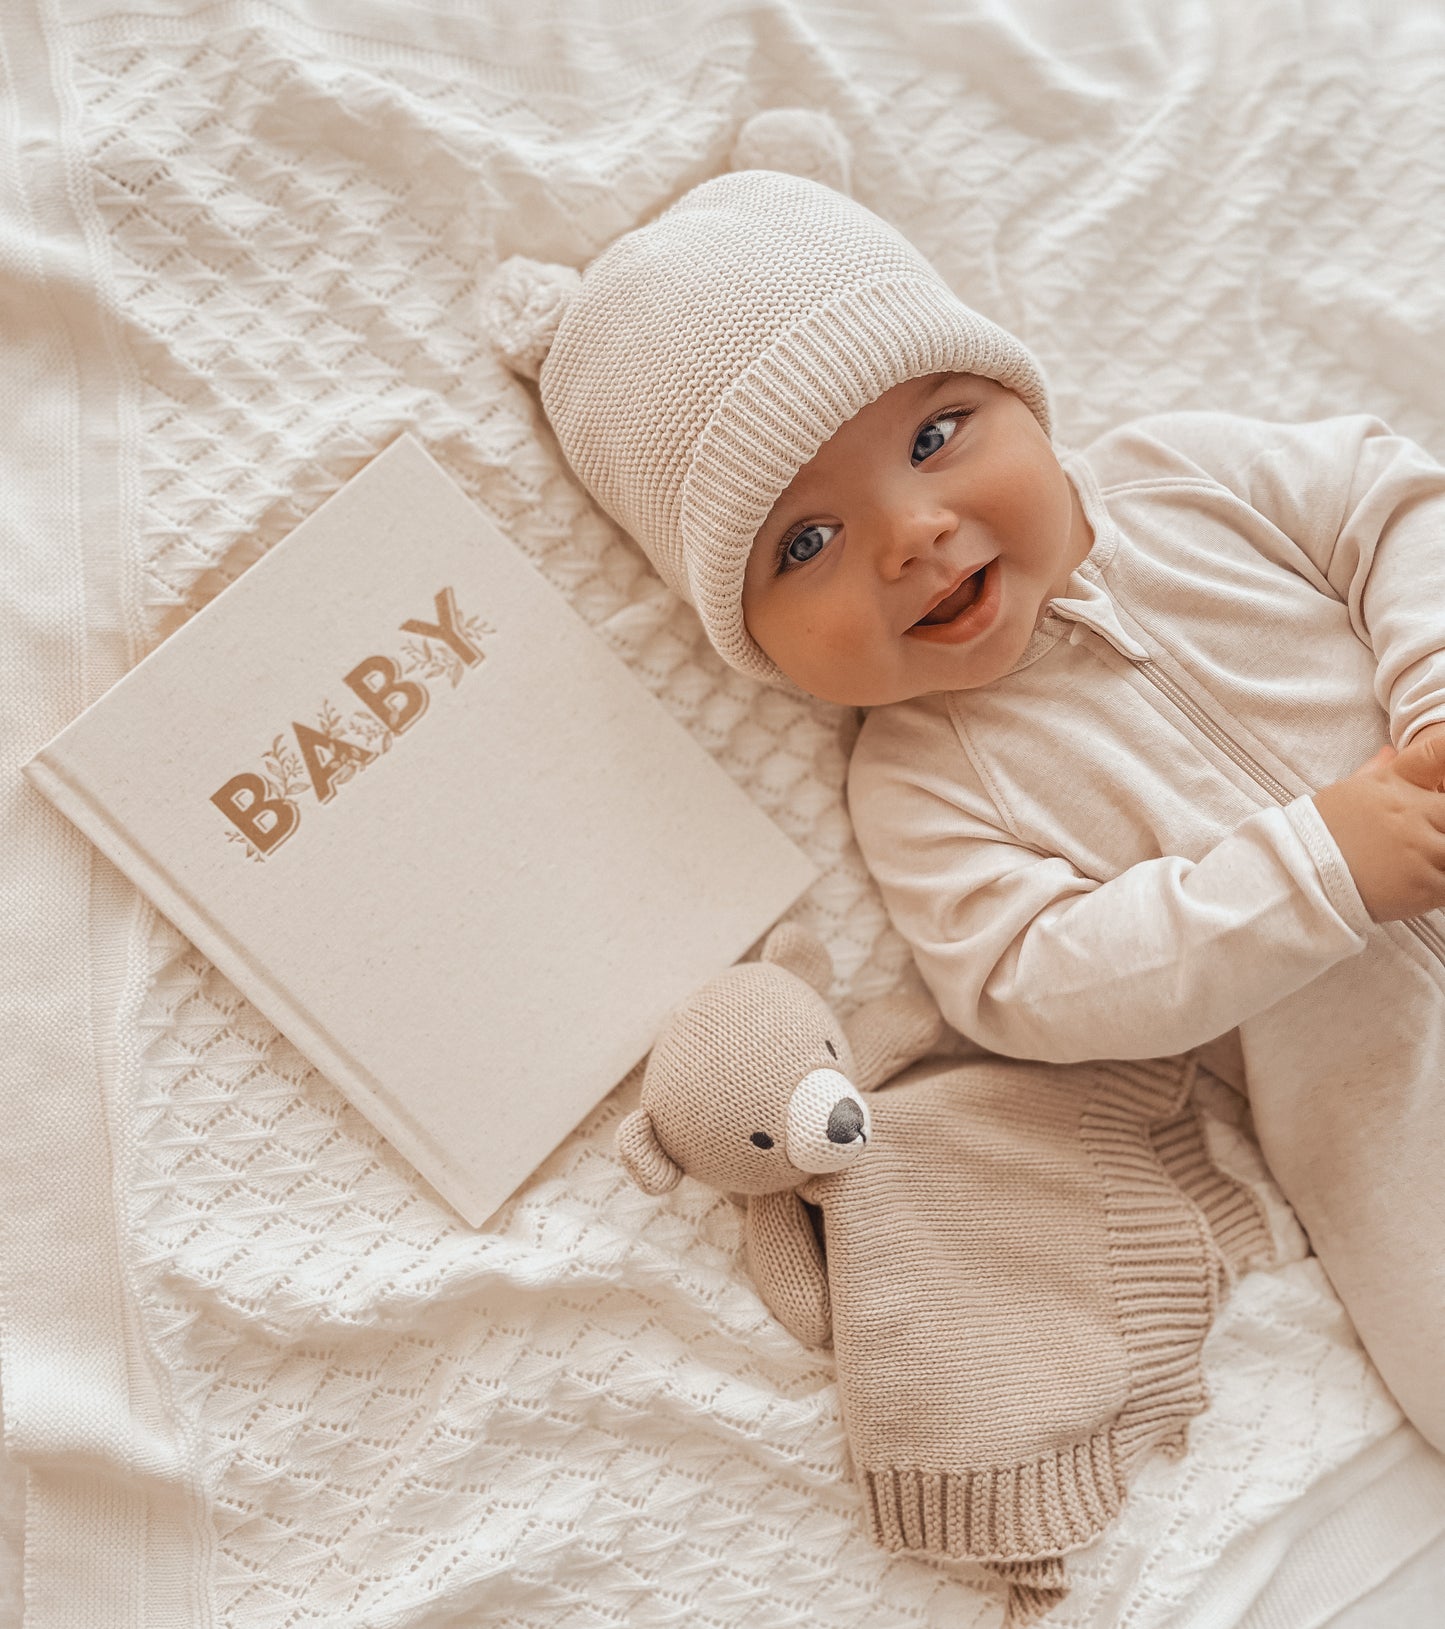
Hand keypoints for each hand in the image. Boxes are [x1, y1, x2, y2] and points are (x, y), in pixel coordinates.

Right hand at [1313, 731, 1444, 921]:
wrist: (1302, 874)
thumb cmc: (1322, 832)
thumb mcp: (1347, 792)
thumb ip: (1377, 770)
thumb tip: (1390, 751)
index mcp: (1396, 784)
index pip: (1438, 753)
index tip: (1443, 777)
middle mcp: (1413, 813)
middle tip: (1433, 830)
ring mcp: (1420, 849)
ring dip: (1443, 854)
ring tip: (1428, 859)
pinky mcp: (1423, 885)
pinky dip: (1441, 882)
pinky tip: (1426, 881)